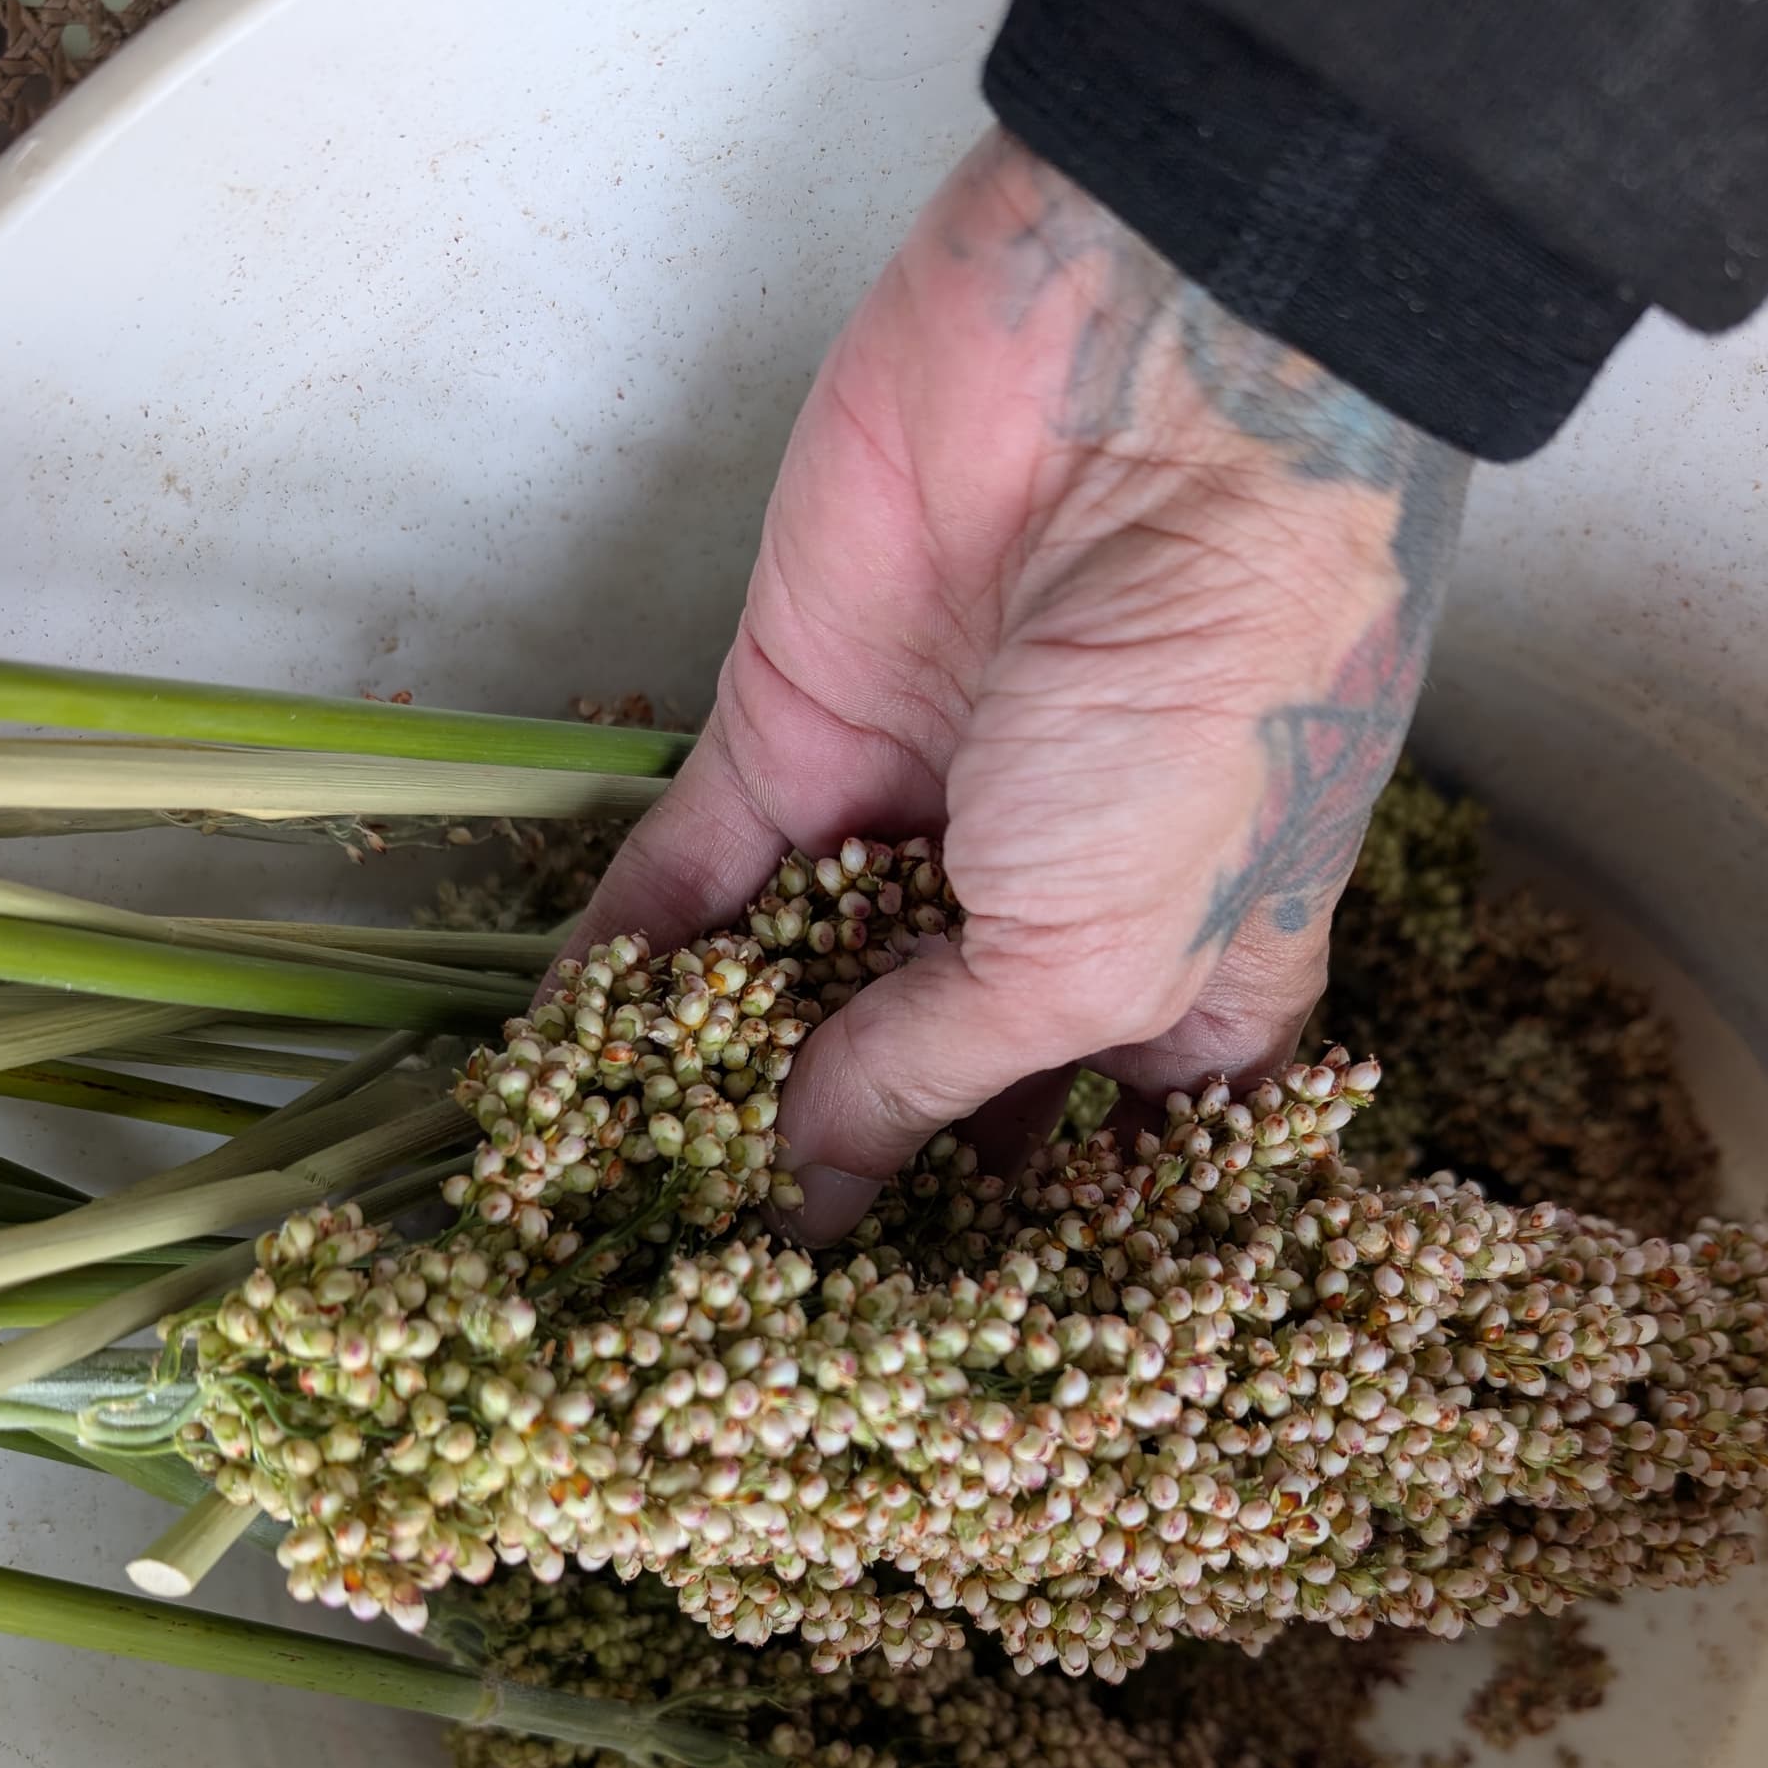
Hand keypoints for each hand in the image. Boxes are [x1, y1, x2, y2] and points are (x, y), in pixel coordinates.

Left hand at [565, 130, 1469, 1242]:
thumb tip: (812, 1192)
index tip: (926, 1381)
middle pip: (929, 1094)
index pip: (1106, 1165)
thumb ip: (942, 1078)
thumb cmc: (1207, 703)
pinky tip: (560, 1077)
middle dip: (845, 1196)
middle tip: (738, 1333)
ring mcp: (917, 823)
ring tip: (624, 1227)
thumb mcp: (1102, 950)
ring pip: (798, 990)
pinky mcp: (792, 731)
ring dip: (715, 1091)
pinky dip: (626, 965)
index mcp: (1191, 987)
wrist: (1155, 387)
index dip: (1026, 1266)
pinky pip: (692, 876)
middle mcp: (1050, 916)